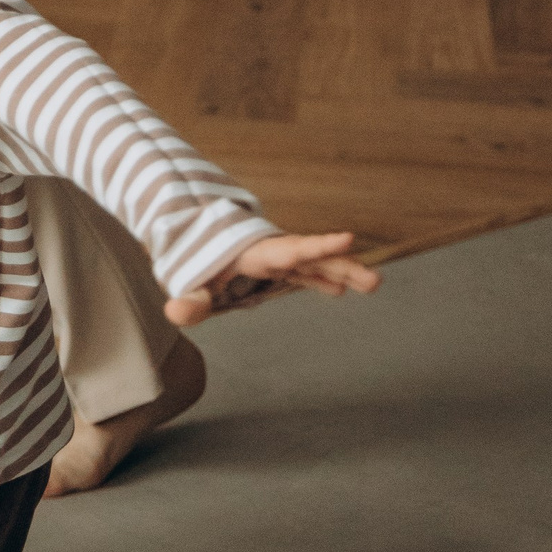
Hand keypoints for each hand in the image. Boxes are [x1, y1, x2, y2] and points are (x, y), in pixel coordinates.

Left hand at [165, 229, 379, 328]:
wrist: (186, 236)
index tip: (348, 238)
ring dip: (342, 272)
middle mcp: (272, 252)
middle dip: (343, 265)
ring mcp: (276, 259)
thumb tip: (176, 315)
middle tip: (375, 281)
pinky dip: (321, 280)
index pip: (292, 250)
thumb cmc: (191, 259)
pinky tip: (340, 291)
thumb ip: (188, 298)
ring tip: (374, 283)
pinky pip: (304, 273)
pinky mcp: (274, 268)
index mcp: (257, 252)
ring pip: (315, 264)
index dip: (319, 246)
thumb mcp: (188, 278)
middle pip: (313, 258)